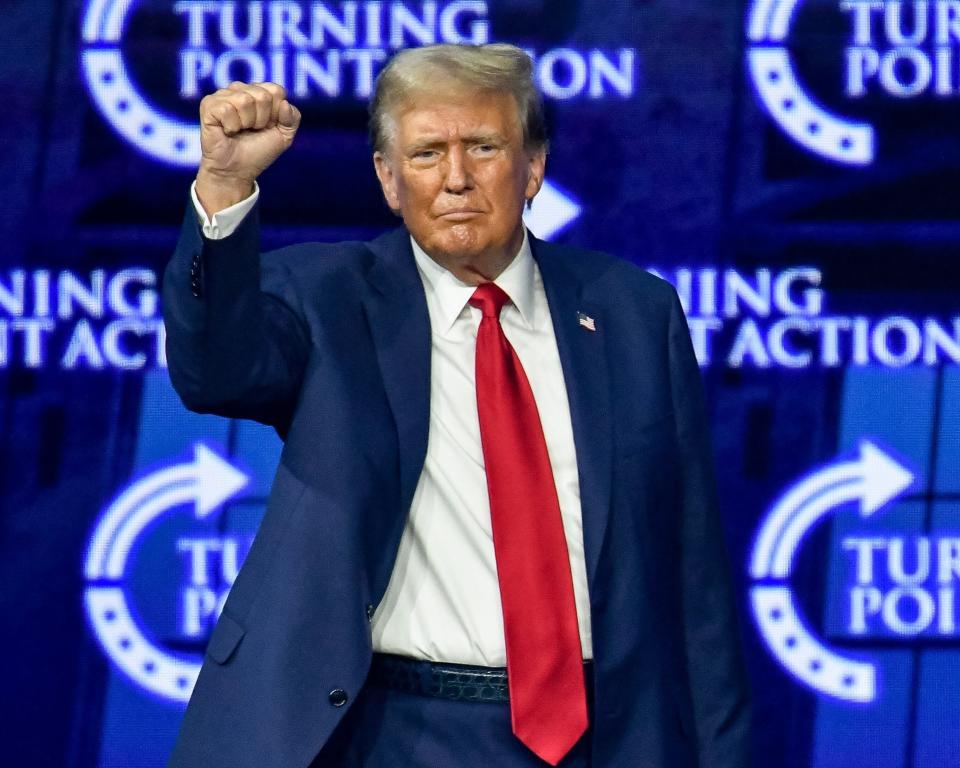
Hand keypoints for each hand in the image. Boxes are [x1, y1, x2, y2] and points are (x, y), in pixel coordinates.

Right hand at [195, 81, 300, 214]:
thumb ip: (292, 118)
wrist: (237, 171)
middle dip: (262, 120)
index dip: (276, 114)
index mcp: (258, 92)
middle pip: (263, 96)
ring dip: (246, 123)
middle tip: (252, 130)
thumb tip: (284, 103)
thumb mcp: (284, 136)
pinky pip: (227, 108)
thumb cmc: (258, 151)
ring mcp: (223, 95)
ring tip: (239, 131)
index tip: (267, 127)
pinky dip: (231, 126)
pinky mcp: (209, 105)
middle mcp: (240, 89)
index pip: (276, 91)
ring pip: (245, 100)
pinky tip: (227, 131)